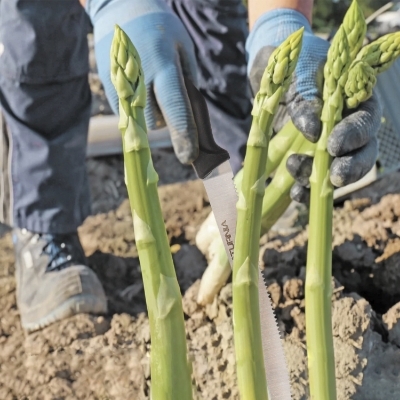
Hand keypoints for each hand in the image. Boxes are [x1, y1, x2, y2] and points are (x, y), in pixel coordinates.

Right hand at [86, 0, 198, 163]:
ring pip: (143, 122)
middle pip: (157, 122)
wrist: (120, 11)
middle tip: (170, 97)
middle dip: (168, 120)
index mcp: (163, 65)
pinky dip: (140, 108)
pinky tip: (140, 85)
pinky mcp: (110, 90)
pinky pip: (131, 114)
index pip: (175, 107)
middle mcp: (139, 78)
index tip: (190, 156)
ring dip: (154, 114)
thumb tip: (191, 120)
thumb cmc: (161, 31)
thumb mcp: (183, 49)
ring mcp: (120, 85)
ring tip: (153, 85)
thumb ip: (188, 85)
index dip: (184, 134)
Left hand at [246, 9, 380, 201]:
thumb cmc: (291, 65)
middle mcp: (348, 127)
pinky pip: (315, 183)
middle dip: (350, 167)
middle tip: (335, 177)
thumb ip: (307, 100)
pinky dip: (307, 192)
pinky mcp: (310, 161)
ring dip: (321, 178)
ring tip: (294, 167)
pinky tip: (296, 194)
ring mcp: (329, 147)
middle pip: (363, 153)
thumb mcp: (298, 74)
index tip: (332, 144)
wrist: (273, 70)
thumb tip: (314, 132)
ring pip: (339, 171)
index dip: (354, 135)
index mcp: (355, 100)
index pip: (366, 121)